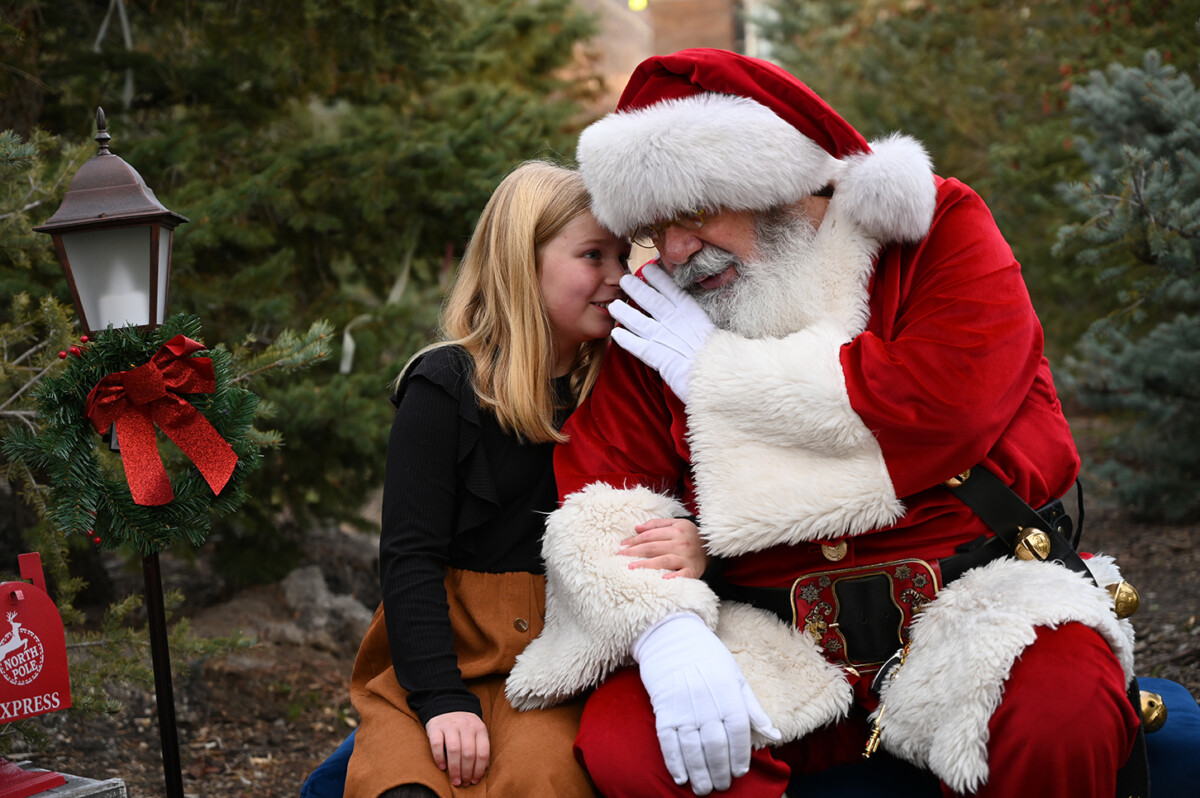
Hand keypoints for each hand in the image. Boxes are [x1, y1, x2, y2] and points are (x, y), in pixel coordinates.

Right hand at [426, 711, 489, 786]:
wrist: (447, 705)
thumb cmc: (464, 726)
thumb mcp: (476, 732)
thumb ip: (480, 747)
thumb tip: (482, 770)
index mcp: (479, 728)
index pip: (483, 752)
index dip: (479, 769)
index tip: (475, 780)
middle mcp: (466, 725)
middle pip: (468, 753)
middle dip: (466, 772)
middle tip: (463, 783)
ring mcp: (450, 725)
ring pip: (454, 750)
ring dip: (454, 768)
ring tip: (455, 780)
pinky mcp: (436, 727)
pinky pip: (437, 744)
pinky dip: (440, 758)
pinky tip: (442, 767)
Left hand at [610, 263, 714, 403]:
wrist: (721, 374)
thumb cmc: (724, 356)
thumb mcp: (717, 332)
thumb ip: (705, 323)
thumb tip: (705, 319)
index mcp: (694, 313)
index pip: (673, 291)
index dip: (659, 279)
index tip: (649, 268)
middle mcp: (677, 322)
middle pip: (652, 301)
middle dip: (637, 289)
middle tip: (625, 279)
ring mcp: (666, 338)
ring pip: (639, 321)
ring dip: (625, 313)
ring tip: (614, 305)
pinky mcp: (659, 357)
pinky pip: (638, 346)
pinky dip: (626, 340)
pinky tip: (615, 335)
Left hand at [620, 517, 706, 578]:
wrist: (713, 548)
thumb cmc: (690, 536)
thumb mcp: (677, 524)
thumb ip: (656, 524)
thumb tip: (636, 528)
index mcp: (676, 530)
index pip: (650, 535)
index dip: (634, 540)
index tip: (622, 546)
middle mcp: (681, 543)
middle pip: (653, 547)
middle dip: (634, 552)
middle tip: (620, 557)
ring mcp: (687, 558)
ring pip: (663, 560)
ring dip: (646, 564)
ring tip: (631, 567)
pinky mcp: (692, 571)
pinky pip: (682, 575)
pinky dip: (673, 577)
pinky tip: (662, 579)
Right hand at [634, 613, 780, 794]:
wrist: (671, 636)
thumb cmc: (708, 656)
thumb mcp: (736, 676)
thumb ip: (754, 709)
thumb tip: (776, 735)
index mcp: (728, 690)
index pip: (738, 730)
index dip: (740, 754)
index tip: (740, 771)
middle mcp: (706, 700)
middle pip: (716, 744)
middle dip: (720, 770)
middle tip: (722, 786)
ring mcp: (682, 705)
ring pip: (692, 747)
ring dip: (699, 772)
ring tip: (703, 789)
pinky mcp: (663, 709)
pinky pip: (668, 741)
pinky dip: (675, 761)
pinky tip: (681, 777)